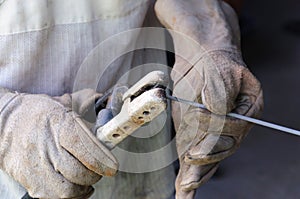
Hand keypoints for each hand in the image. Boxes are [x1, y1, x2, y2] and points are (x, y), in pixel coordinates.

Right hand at [0, 89, 117, 197]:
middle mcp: (45, 146)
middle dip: (95, 174)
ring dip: (84, 187)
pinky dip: (70, 196)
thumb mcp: (63, 104)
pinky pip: (53, 197)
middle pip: (78, 171)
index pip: (83, 145)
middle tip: (101, 169)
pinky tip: (75, 187)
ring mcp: (35, 165)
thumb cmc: (38, 113)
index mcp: (58, 123)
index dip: (102, 159)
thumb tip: (108, 117)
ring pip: (67, 190)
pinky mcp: (29, 179)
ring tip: (88, 179)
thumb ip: (86, 112)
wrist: (3, 122)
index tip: (113, 166)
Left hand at [155, 0, 262, 197]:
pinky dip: (190, 173)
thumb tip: (213, 113)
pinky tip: (183, 189)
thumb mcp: (222, 70)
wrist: (202, 59)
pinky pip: (196, 156)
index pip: (233, 128)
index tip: (195, 134)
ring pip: (209, 158)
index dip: (214, 132)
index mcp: (248, 108)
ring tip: (185, 189)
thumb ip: (221, 92)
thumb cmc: (215, 62)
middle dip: (204, 161)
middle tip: (188, 175)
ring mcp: (216, 133)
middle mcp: (234, 125)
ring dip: (196, 174)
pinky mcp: (198, 136)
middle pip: (221, 150)